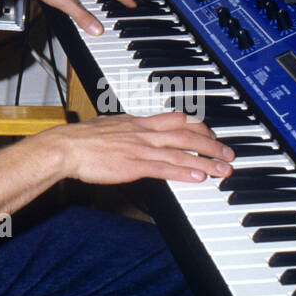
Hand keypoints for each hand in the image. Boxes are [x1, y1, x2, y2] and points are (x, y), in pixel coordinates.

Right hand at [59, 112, 232, 184]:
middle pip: (186, 134)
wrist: (66, 147)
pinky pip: (165, 168)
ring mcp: (140, 149)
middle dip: (212, 144)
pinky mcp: (134, 166)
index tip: (212, 134)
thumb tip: (136, 130)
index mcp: (138, 122)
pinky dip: (184, 171)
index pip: (177, 118)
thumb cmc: (82, 139)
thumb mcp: (110, 126)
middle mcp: (144, 132)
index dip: (199, 126)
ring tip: (224, 169)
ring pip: (181, 152)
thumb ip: (128, 129)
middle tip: (229, 153)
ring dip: (207, 161)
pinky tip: (199, 176)